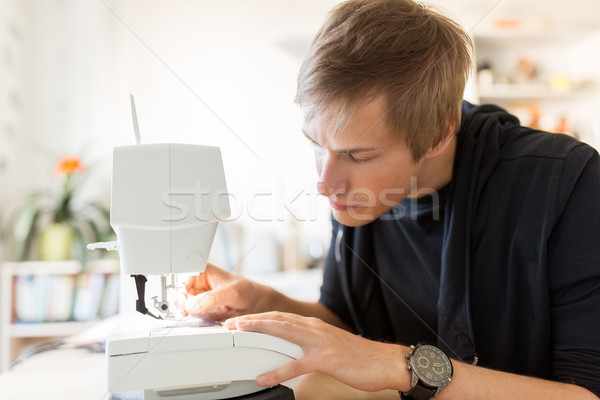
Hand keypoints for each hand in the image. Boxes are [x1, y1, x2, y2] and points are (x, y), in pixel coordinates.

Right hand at [182, 263, 272, 319]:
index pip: (182, 275)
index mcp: (203, 270)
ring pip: (185, 307)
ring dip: (197, 312)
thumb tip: (192, 307)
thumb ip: (211, 299)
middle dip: (187, 303)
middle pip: (180, 293)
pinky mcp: (201, 311)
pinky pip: (193, 317)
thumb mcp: (232, 292)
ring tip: (215, 310)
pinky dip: (202, 319)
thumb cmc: (248, 291)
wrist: (257, 306)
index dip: (180, 286)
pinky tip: (215, 315)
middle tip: (191, 311)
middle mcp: (198, 284)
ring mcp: (199, 298)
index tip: (184, 298)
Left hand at [224, 312, 408, 391]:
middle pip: (277, 320)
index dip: (259, 318)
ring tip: (239, 337)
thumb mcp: (329, 345)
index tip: (241, 321)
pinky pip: (296, 365)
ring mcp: (319, 342)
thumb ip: (310, 344)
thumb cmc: (357, 357)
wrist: (382, 361)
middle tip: (230, 324)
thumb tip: (292, 351)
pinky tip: (264, 377)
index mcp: (314, 326)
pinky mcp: (326, 359)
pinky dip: (277, 371)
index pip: (281, 317)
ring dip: (259, 333)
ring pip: (283, 333)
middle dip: (252, 321)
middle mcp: (314, 329)